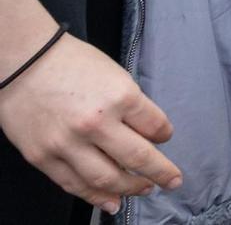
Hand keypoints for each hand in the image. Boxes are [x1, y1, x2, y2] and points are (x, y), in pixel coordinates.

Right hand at [0, 32, 181, 213]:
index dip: (165, 135)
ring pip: (106, 179)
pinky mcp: (43, 158)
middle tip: (173, 181)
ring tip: (145, 190)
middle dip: (160, 172)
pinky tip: (111, 202)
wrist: (23, 63)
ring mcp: (67, 144)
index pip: (155, 126)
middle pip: (138, 158)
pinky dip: (95, 197)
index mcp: (120, 97)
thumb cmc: (72, 63)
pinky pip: (74, 184)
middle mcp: (96, 123)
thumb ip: (132, 105)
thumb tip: (149, 134)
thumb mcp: (115, 75)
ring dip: (130, 189)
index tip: (165, 138)